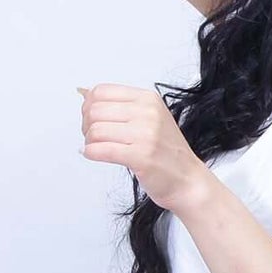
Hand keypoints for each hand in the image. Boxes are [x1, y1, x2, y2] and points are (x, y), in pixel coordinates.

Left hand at [76, 82, 206, 212]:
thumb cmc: (167, 153)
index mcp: (148, 99)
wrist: (188, 181)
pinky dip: (90, 153)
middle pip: (95, 110)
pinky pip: (101, 150)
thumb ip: (120, 106)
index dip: (88, 106)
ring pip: (96, 130)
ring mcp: (145, 135)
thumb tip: (83, 93)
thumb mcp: (149, 118)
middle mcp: (147, 113)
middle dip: (86, 125)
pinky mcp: (141, 157)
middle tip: (91, 137)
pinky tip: (92, 154)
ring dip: (88, 141)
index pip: (102, 91)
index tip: (91, 119)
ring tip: (94, 147)